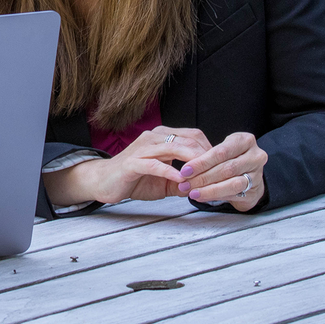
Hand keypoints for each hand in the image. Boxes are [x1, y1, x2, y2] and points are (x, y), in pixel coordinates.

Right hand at [43, 128, 212, 205]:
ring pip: (174, 149)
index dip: (210, 151)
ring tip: (204, 178)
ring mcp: (142, 148)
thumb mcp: (164, 181)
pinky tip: (181, 181)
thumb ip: (183, 181)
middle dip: (206, 158)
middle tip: (217, 175)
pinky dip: (170, 172)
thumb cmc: (135, 179)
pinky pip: (155, 164)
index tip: (221, 168)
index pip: (194, 136)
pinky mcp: (133, 162)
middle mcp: (154, 137)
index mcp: (162, 137)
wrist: (104, 182)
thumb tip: (204, 187)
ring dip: (192, 165)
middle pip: (188, 141)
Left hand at [177, 132, 268, 211]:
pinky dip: (216, 196)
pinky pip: (234, 194)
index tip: (185, 170)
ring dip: (209, 189)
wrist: (249, 176)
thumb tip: (185, 170)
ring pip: (232, 183)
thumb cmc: (230, 159)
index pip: (221, 152)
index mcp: (245, 141)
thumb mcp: (222, 151)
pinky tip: (203, 197)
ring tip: (192, 192)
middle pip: (226, 168)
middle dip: (203, 177)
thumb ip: (207, 157)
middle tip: (185, 184)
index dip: (201, 162)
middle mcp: (255, 156)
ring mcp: (258, 174)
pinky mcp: (256, 190)